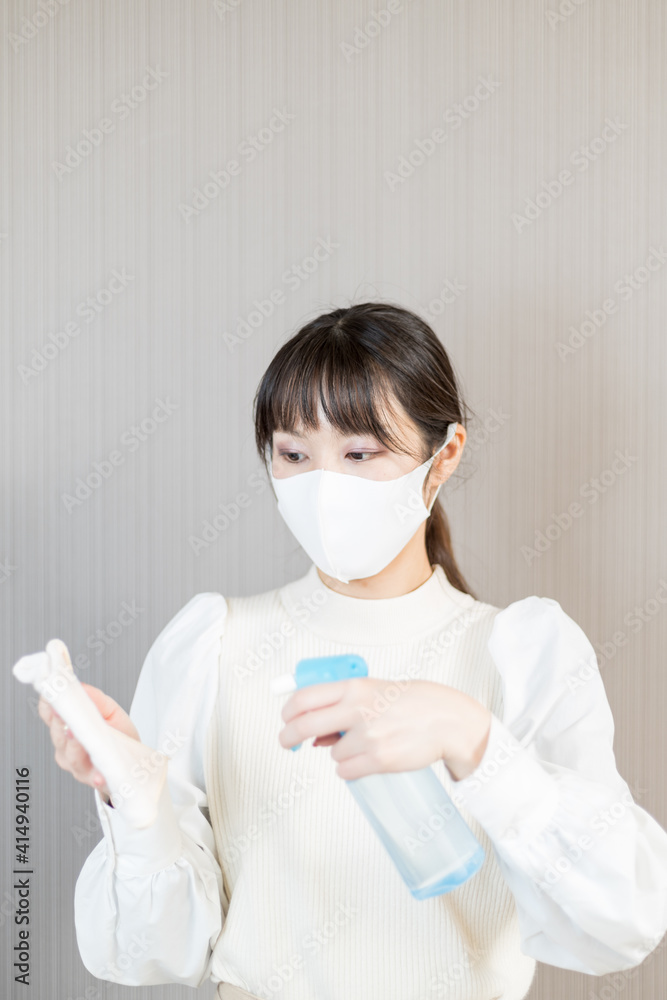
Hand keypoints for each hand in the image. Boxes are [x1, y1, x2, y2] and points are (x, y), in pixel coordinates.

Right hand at [38, 683, 139, 800]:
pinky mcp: (91, 779)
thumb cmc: (119, 734)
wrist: (132, 759)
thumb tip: (80, 687)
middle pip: (57, 732)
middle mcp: (65, 746)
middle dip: (60, 721)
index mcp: (66, 725)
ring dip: (73, 745)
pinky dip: (95, 775)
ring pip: (70, 754)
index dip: (48, 702)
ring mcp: (75, 764)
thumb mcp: (109, 711)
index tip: (51, 691)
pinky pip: (91, 776)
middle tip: (62, 710)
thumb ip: (95, 699)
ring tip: (76, 735)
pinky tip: (98, 774)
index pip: (49, 712)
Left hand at [277, 677, 491, 780]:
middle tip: (287, 742)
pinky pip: (345, 770)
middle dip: (288, 736)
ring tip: (365, 742)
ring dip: (339, 752)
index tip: (285, 719)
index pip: (305, 697)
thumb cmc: (412, 702)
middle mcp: (358, 709)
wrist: (447, 720)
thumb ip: (345, 704)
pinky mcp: (379, 759)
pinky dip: (350, 768)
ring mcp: (368, 735)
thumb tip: (314, 733)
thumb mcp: (375, 689)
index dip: (288, 711)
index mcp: (355, 687)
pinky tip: (367, 758)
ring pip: (330, 752)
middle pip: (304, 725)